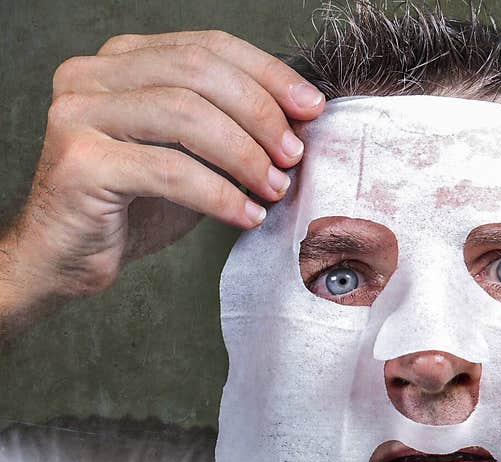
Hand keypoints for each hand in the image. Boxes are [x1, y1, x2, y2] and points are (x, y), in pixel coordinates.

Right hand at [10, 30, 323, 299]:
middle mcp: (94, 75)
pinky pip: (169, 170)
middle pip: (198, 72)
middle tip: (294, 156)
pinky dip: (219, 194)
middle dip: (260, 113)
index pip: (208, 46)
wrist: (69, 256)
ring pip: (184, 114)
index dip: (268, 73)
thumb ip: (230, 131)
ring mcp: (80, 113)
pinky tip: (247, 216)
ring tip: (275, 188)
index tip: (312, 108)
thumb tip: (300, 124)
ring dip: (244, 154)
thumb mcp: (192, 157)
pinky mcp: (79, 161)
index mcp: (125, 61)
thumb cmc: (135, 206)